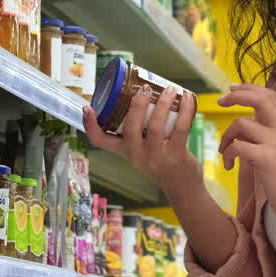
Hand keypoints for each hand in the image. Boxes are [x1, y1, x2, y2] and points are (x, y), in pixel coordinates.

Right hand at [83, 86, 202, 197]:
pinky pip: (181, 129)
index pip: (100, 141)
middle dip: (137, 105)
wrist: (182, 188)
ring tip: (170, 89)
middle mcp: (137, 156)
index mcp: (125, 151)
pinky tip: (188, 98)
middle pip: (130, 128)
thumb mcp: (143, 150)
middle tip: (144, 88)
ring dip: (163, 104)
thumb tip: (144, 93)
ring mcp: (157, 157)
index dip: (91, 125)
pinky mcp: (177, 156)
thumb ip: (140, 130)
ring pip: (155, 127)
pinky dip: (186, 111)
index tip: (87, 108)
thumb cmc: (162, 162)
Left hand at [217, 84, 275, 226]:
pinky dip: (227, 154)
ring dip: (226, 137)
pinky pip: (237, 146)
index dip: (249, 87)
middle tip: (221, 101)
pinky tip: (228, 166)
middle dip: (236, 95)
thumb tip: (247, 123)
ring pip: (241, 123)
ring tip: (224, 153)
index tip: (232, 89)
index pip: (269, 95)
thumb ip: (269, 133)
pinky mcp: (267, 159)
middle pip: (259, 98)